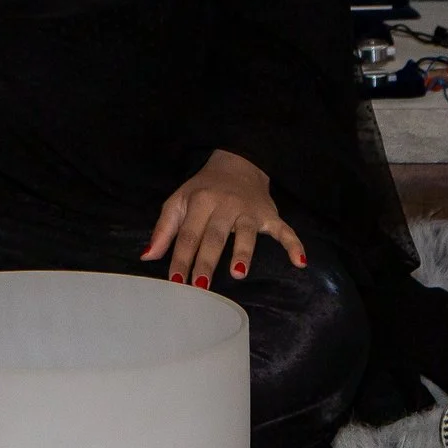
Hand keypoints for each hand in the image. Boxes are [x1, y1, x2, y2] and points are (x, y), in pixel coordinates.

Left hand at [142, 149, 305, 289]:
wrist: (238, 162)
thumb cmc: (203, 189)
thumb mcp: (179, 200)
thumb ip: (164, 229)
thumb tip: (148, 257)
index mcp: (200, 201)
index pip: (188, 234)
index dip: (181, 259)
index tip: (175, 283)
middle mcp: (225, 205)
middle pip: (214, 236)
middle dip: (206, 261)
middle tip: (200, 286)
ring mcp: (249, 210)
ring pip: (246, 233)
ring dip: (243, 252)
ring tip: (238, 273)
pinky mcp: (270, 215)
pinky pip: (284, 230)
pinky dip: (293, 244)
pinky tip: (299, 261)